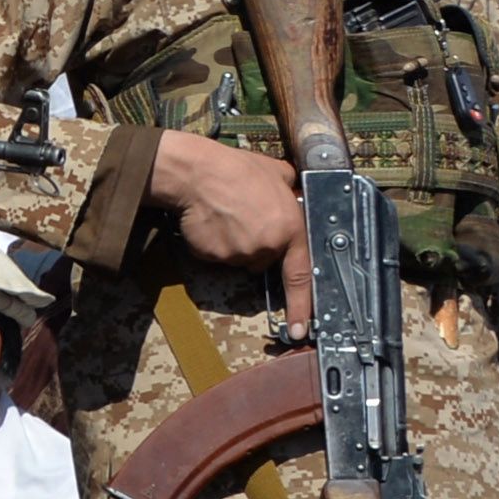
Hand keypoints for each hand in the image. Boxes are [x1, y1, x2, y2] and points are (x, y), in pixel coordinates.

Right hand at [150, 133, 315, 325]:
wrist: (196, 173)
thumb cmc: (236, 169)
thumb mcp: (277, 172)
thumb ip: (290, 188)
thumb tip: (293, 191)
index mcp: (289, 228)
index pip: (300, 275)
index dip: (302, 305)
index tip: (301, 328)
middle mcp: (267, 246)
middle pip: (263, 260)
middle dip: (256, 244)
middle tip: (244, 217)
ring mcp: (240, 254)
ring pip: (239, 257)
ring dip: (233, 242)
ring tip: (225, 214)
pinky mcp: (215, 257)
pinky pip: (216, 256)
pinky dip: (213, 243)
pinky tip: (210, 221)